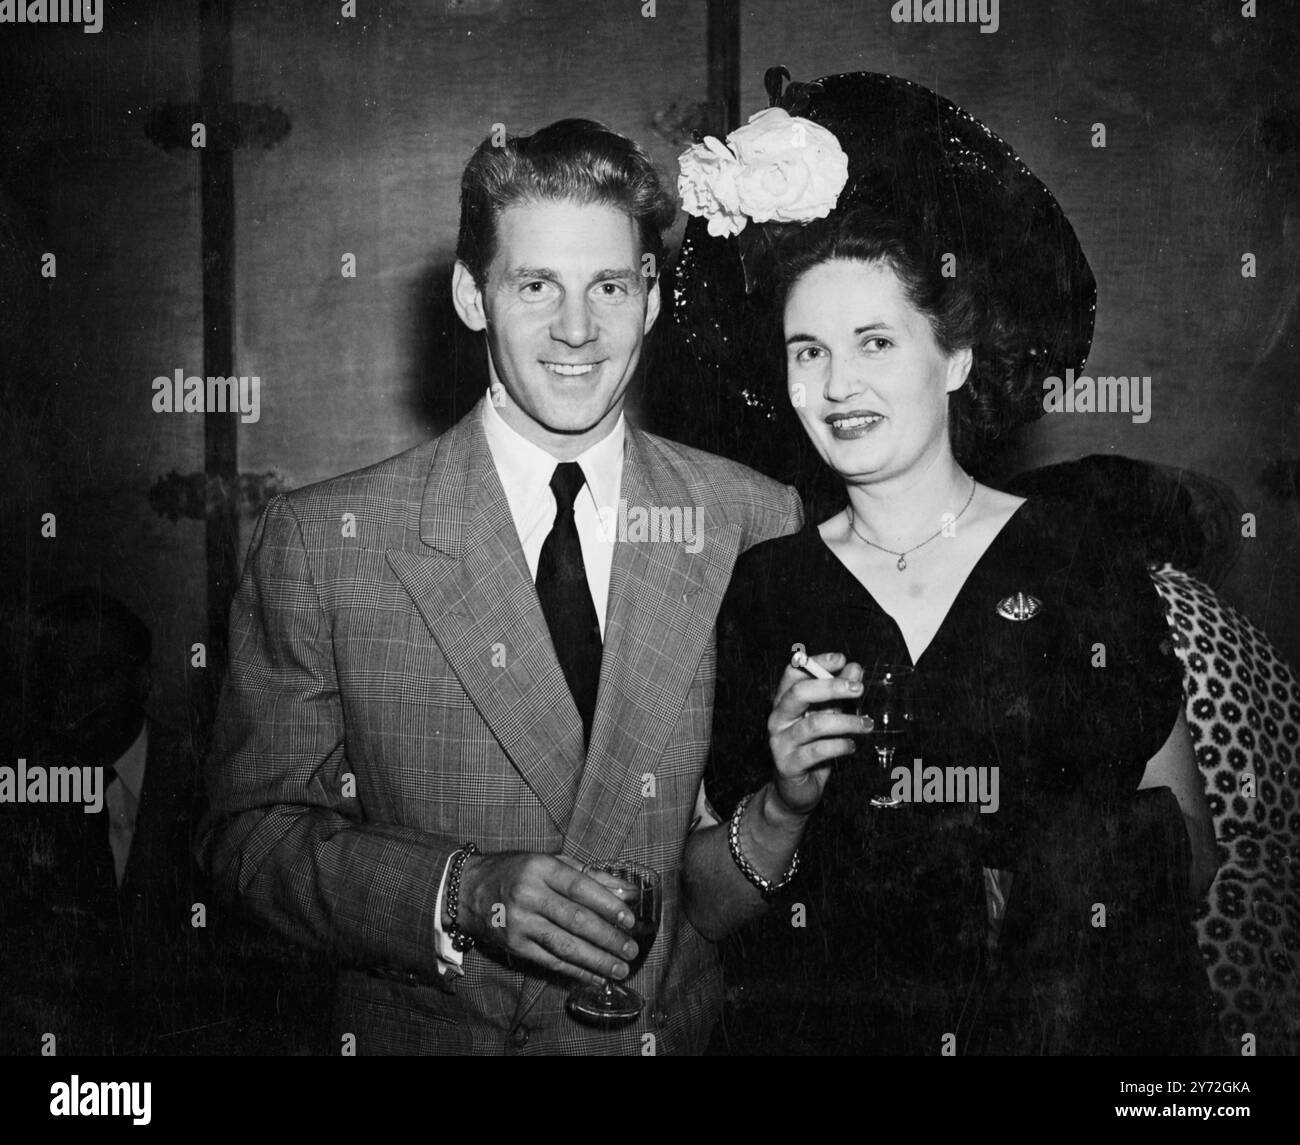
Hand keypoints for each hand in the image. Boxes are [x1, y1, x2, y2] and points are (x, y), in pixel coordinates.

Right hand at [455, 852, 639, 985]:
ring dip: (596, 960)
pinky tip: (595, 976)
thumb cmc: (516, 872)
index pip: (580, 888)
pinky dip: (576, 970)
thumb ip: (590, 876)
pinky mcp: (514, 946)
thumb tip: (627, 891)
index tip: (630, 919)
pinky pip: (550, 961)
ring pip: (565, 945)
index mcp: (540, 869)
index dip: (607, 905)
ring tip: (619, 969)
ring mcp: (519, 923)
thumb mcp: (549, 862)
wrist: (468, 890)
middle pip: (575, 920)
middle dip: (608, 937)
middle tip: (631, 949)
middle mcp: (529, 895)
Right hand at [766, 651, 867, 817]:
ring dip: (846, 722)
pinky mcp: (788, 765)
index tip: (842, 659)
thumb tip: (855, 669)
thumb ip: (839, 694)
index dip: (816, 662)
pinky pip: (818, 751)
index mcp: (784, 701)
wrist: (795, 790)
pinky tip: (852, 746)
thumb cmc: (812, 748)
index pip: (793, 673)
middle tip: (859, 689)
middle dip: (831, 687)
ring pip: (814, 724)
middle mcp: (778, 718)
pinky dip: (840, 746)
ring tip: (867, 724)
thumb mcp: (828, 716)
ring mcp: (780, 742)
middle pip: (799, 693)